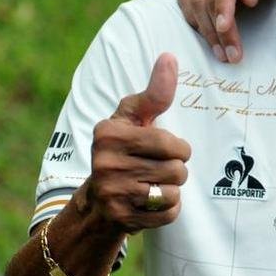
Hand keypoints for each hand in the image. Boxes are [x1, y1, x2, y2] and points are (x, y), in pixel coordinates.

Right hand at [75, 53, 191, 232]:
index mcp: (108, 134)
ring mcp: (111, 193)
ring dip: (171, 190)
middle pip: (176, 170)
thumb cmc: (124, 149)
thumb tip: (170, 57)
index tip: (165, 149)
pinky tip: (148, 203)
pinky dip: (167, 210)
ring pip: (173, 192)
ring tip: (151, 185)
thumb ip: (154, 93)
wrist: (98, 200)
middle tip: (156, 170)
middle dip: (175, 170)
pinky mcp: (120, 218)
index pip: (169, 144)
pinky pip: (168, 213)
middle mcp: (104, 163)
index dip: (177, 148)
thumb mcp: (134, 118)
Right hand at [177, 0, 275, 63]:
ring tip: (223, 55)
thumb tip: (247, 0)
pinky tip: (209, 39)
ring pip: (193, 3)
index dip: (222, 7)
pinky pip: (186, 1)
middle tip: (233, 58)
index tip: (225, 30)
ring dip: (206, 32)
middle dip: (219, 31)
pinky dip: (195, 21)